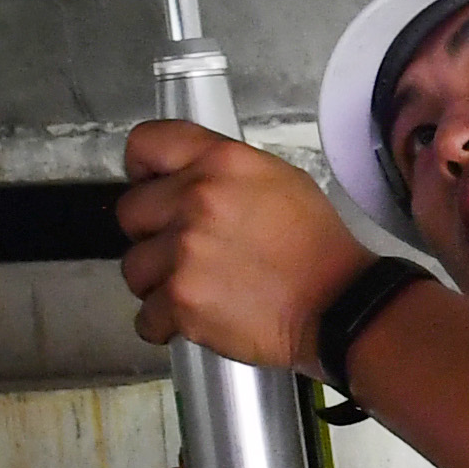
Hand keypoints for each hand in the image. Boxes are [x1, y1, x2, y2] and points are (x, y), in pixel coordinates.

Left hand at [116, 121, 366, 371]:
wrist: (339, 306)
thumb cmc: (317, 250)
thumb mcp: (279, 180)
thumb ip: (222, 174)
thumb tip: (187, 181)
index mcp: (221, 162)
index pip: (146, 143)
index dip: (141, 170)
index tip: (147, 186)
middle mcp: (198, 200)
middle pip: (130, 212)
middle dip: (152, 235)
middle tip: (185, 251)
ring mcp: (185, 251)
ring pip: (134, 268)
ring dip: (158, 283)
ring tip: (199, 288)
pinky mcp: (182, 300)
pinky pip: (145, 316)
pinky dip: (166, 324)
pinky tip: (197, 317)